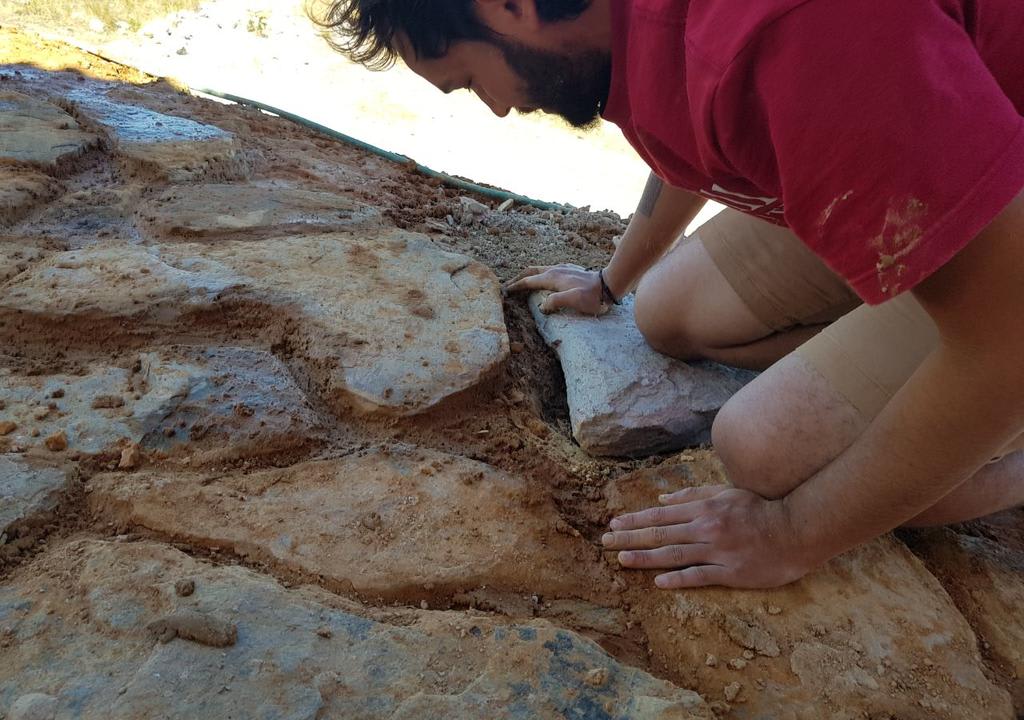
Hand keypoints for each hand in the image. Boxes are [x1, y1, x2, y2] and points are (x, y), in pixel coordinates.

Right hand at [505, 264, 606, 315]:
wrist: (609, 285)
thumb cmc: (592, 296)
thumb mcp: (573, 301)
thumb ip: (555, 301)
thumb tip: (542, 305)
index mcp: (552, 277)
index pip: (529, 281)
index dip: (516, 286)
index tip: (506, 290)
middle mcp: (555, 270)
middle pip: (531, 271)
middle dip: (519, 277)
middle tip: (510, 285)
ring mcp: (563, 268)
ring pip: (540, 269)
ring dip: (529, 275)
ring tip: (523, 281)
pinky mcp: (570, 270)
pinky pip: (549, 270)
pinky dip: (540, 274)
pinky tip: (544, 279)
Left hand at [602, 485, 817, 588]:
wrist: (797, 530)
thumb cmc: (761, 508)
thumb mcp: (726, 492)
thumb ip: (693, 496)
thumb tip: (662, 498)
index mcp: (704, 508)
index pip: (661, 514)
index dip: (635, 520)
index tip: (614, 524)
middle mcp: (706, 528)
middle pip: (660, 533)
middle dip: (630, 538)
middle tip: (605, 543)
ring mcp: (718, 551)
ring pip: (674, 554)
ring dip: (645, 558)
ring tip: (621, 560)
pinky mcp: (731, 573)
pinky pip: (699, 576)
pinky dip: (678, 579)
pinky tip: (658, 582)